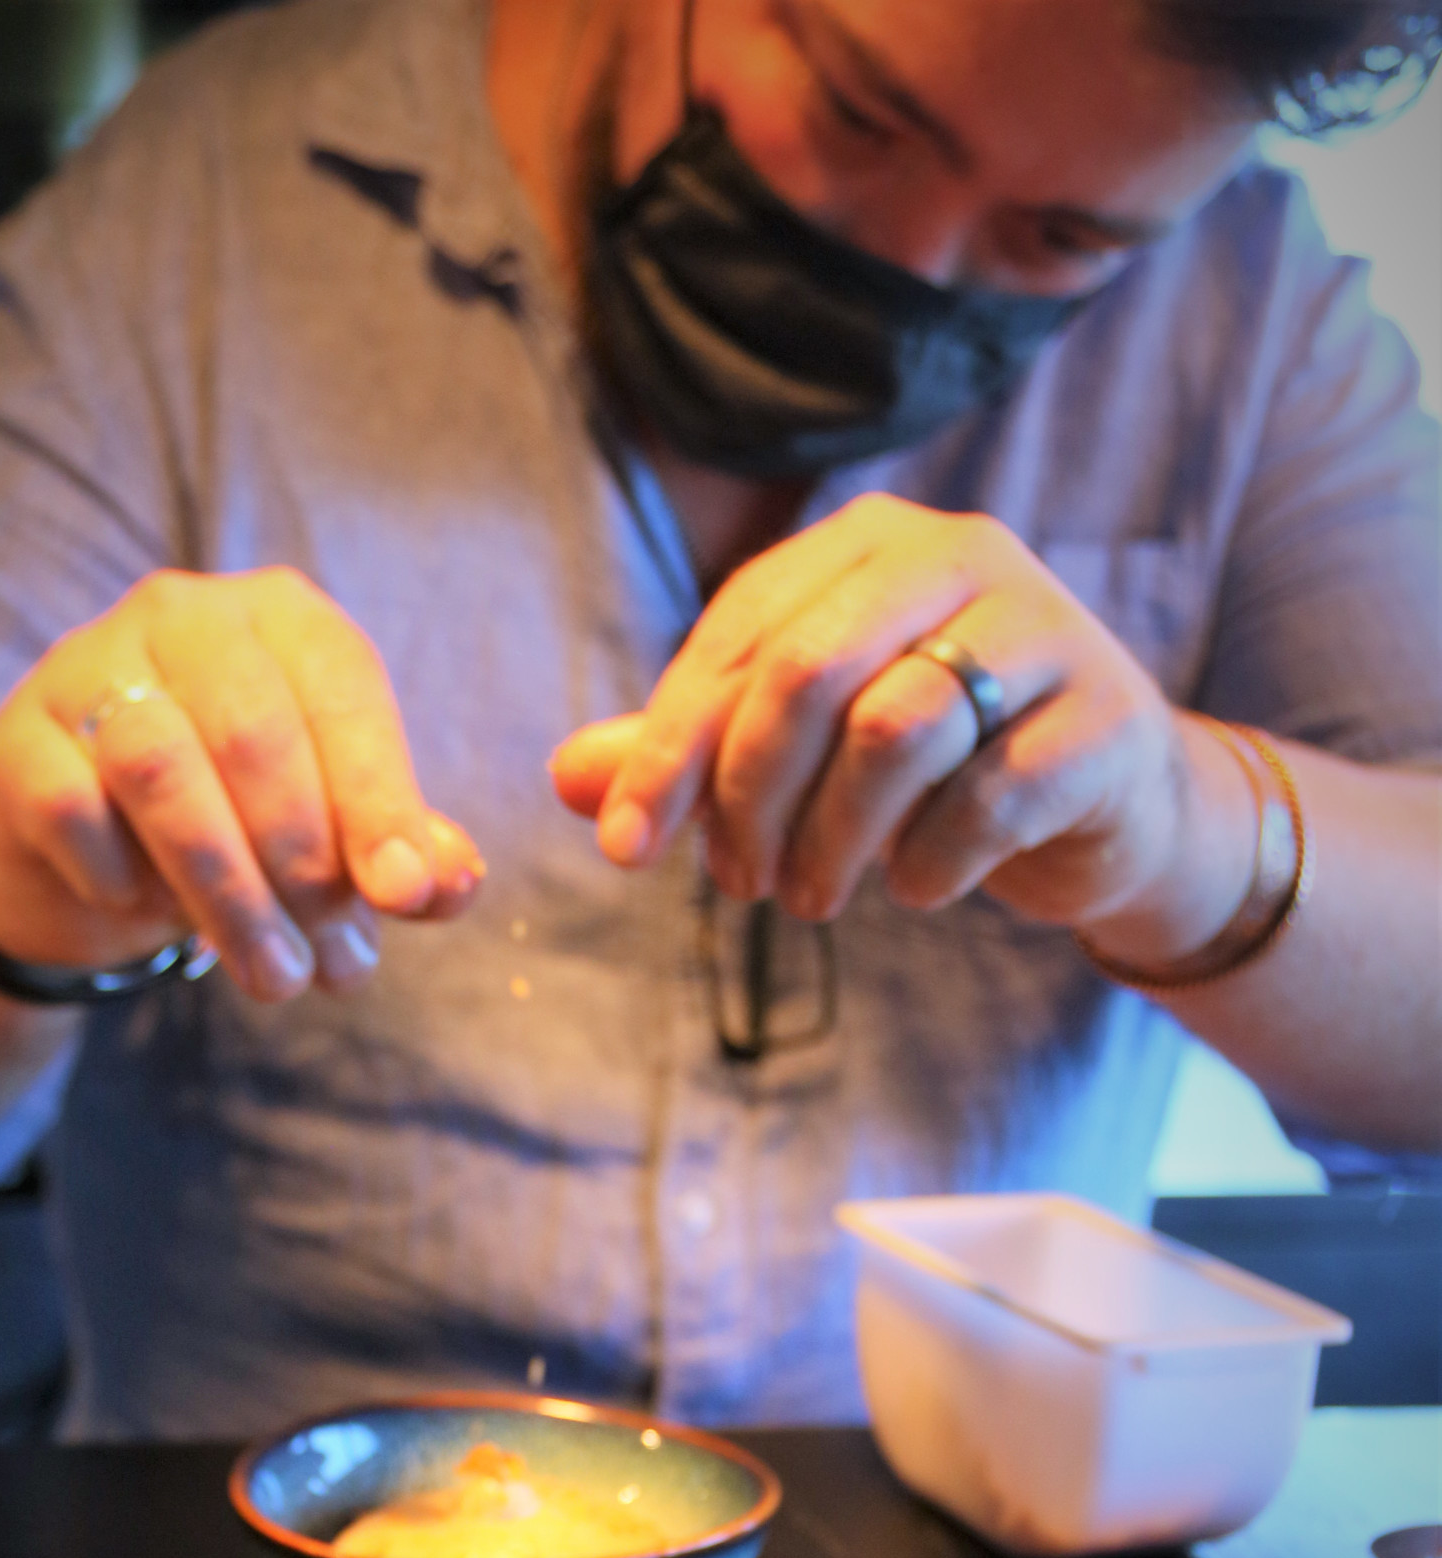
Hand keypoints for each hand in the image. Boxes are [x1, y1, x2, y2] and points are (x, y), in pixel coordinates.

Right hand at [0, 569, 484, 1001]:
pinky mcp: (18, 743)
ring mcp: (86, 669)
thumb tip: (447, 885)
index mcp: (280, 617)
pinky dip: (124, 879)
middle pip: (255, 735)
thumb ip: (399, 850)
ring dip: (228, 893)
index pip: (343, 691)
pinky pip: (76, 811)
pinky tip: (150, 915)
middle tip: (337, 968)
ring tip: (274, 978)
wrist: (80, 854)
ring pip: (162, 771)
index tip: (404, 896)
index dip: (380, 799)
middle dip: (305, 867)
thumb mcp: (331, 832)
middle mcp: (183, 617)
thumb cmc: (235, 823)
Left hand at [549, 493, 1251, 962]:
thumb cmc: (938, 763)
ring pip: (895, 732)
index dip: (667, 747)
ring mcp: (1044, 628)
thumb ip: (694, 751)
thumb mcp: (807, 751)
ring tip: (814, 898)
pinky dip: (929, 864)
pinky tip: (916, 888)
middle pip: (808, 670)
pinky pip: (987, 799)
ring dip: (833, 841)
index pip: (738, 632)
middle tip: (739, 885)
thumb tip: (564, 777)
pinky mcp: (1105, 717)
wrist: (1109, 803)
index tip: (622, 849)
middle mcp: (959, 555)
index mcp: (868, 543)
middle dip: (749, 795)